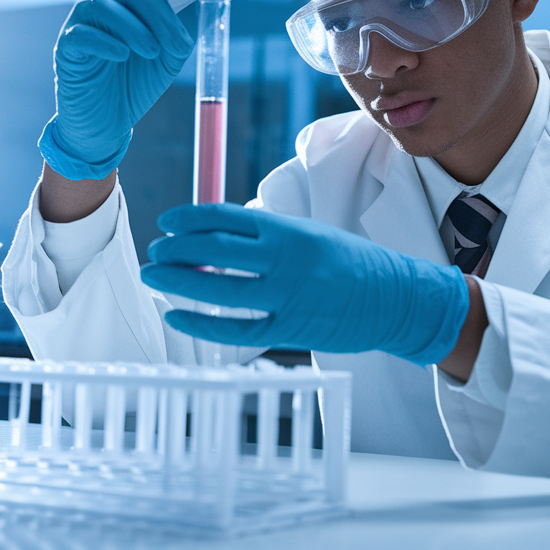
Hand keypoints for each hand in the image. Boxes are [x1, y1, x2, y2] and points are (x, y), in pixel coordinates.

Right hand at [39, 0, 222, 179]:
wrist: (104, 123)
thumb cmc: (134, 85)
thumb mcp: (168, 60)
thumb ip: (182, 35)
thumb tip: (204, 11)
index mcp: (137, 5)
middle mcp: (110, 5)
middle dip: (162, 15)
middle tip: (181, 46)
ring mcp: (84, 23)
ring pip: (107, 6)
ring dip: (136, 28)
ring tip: (152, 53)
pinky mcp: (67, 46)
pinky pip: (83, 34)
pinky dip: (105, 42)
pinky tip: (122, 55)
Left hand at [140, 204, 469, 365]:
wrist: (393, 298)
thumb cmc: (348, 263)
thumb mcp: (309, 234)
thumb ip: (266, 236)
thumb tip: (212, 235)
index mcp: (289, 231)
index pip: (226, 218)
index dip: (189, 219)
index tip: (167, 222)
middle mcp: (285, 261)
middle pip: (214, 251)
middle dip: (176, 250)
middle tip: (155, 251)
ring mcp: (286, 298)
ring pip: (217, 288)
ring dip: (178, 281)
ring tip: (156, 275)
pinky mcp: (288, 330)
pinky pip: (234, 328)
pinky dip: (200, 322)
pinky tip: (177, 314)